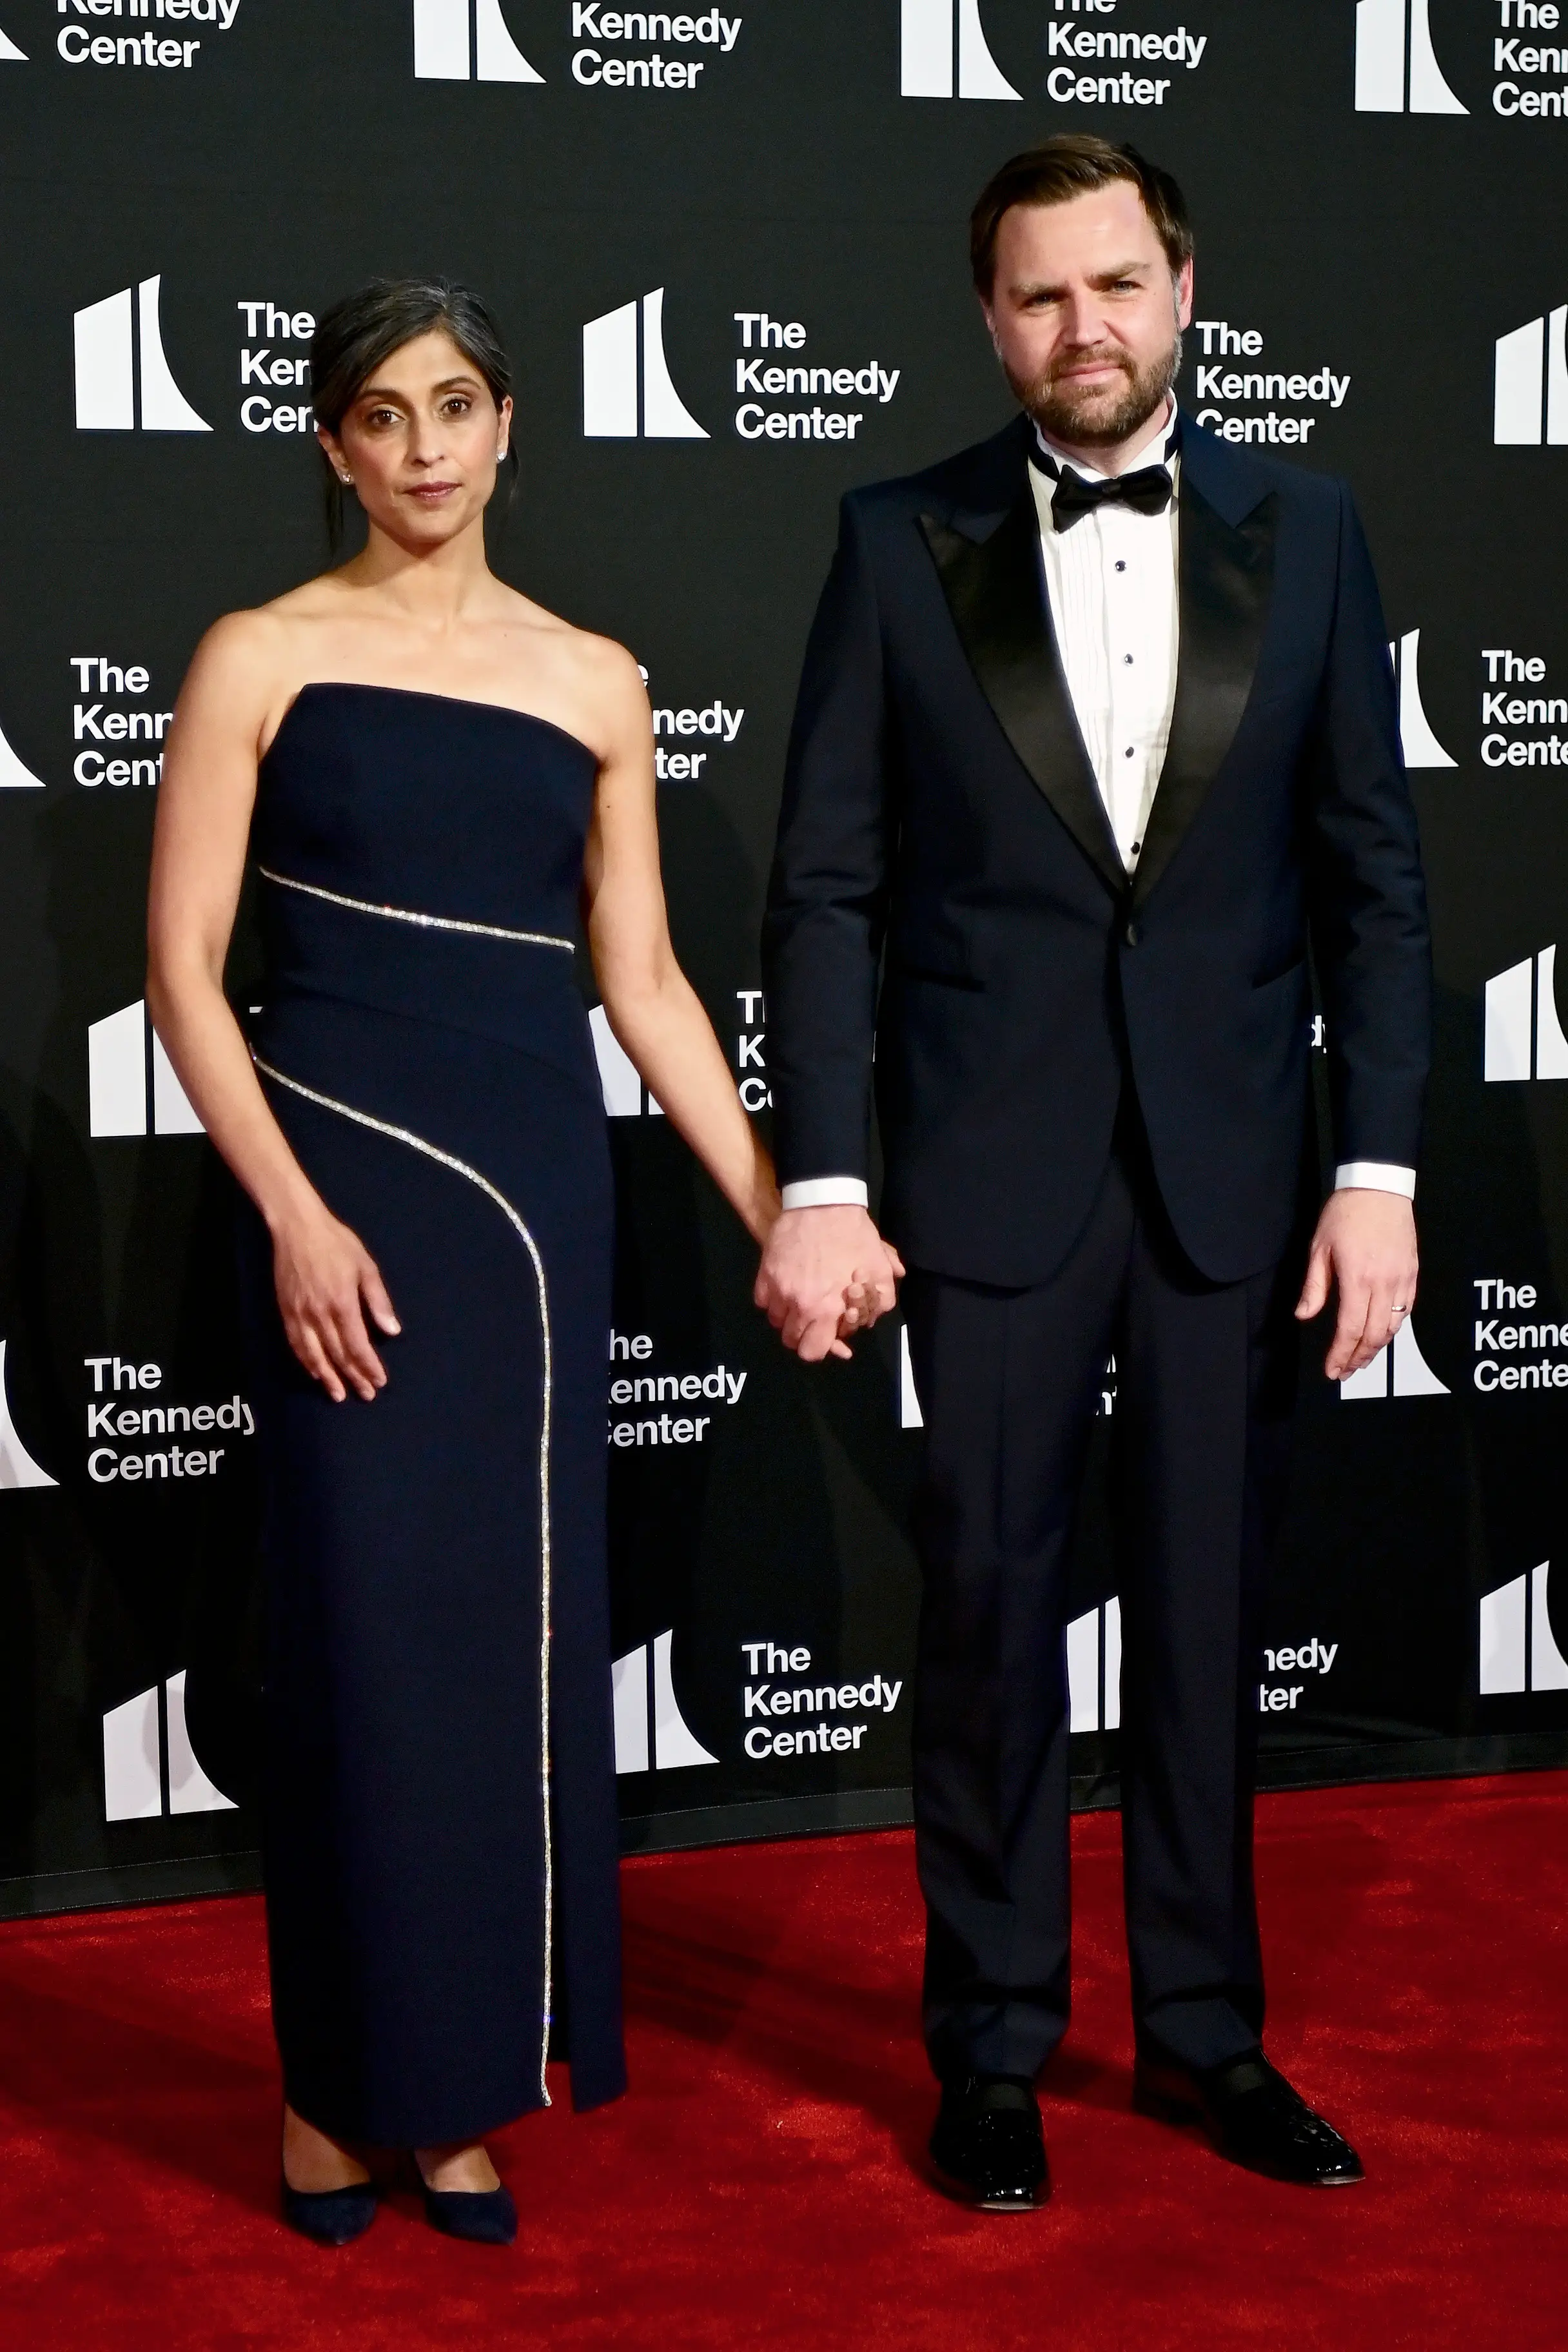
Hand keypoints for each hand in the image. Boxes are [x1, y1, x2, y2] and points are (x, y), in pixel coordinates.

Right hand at [271, 1202, 400, 1402]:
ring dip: (328, 1377)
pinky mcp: (286, 1311)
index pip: (358, 1345)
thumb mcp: (366, 1267)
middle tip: (366, 1394)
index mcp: (343, 1303)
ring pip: (315, 1355)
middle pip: (338, 1354)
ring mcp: (300, 1314)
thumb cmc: (337, 1244)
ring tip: (339, 1395)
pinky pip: (296, 1344)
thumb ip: (378, 1301)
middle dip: (353, 1377)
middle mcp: (320, 1314)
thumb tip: (392, 1331)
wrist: (297, 1228)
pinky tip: (315, 1373)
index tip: (379, 1381)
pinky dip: (306, 1362)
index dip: (369, 1366)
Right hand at [754, 1206, 904, 1364]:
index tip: (831, 1336)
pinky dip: (773, 1301)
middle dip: (806, 1335)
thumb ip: (879, 1302)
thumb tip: (865, 1321)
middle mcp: (797, 1305)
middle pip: (791, 1341)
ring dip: (790, 1317)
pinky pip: (763, 1301)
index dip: (824, 1348)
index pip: (813, 1351)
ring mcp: (777, 1289)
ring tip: (803, 1301)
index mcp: (826, 1309)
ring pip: (776, 1322)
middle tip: (818, 1319)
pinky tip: (787, 1289)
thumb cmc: (854, 1236)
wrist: (823, 1202)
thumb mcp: (880, 1270)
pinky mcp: (764, 1274)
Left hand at [1295, 1189, 1418, 1380]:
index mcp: (1357, 1279)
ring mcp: (1402, 1279)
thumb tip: (1304, 1315)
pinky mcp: (1413, 1273)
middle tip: (1345, 1371)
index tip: (1332, 1370)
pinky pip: (1406, 1310)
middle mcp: (1384, 1284)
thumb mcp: (1319, 1249)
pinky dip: (1393, 1327)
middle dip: (1358, 1358)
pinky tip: (1381, 1333)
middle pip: (1373, 1335)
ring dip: (1376, 1347)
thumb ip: (1314, 1287)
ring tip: (1361, 1358)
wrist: (1379, 1187)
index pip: (1350, 1329)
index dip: (1341, 1354)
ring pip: (1393, 1326)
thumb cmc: (1345, 1215)